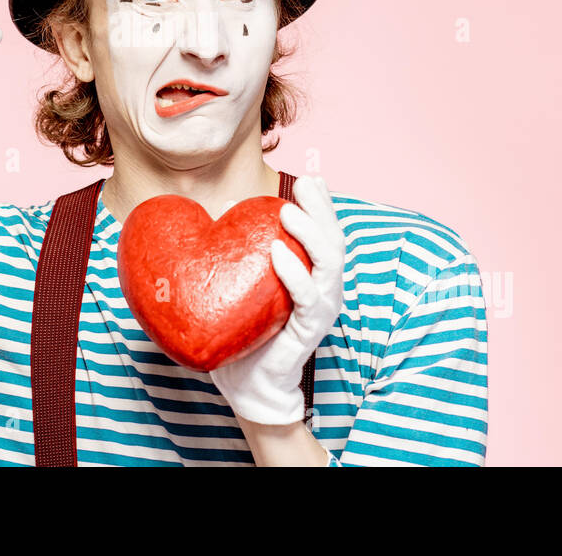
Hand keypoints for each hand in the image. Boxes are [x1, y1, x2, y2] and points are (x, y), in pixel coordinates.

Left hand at [210, 175, 345, 425]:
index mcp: (316, 276)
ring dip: (311, 233)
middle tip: (304, 184)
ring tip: (288, 211)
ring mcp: (321, 310)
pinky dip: (294, 273)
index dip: (324, 205)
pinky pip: (307, 298)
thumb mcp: (247, 281)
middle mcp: (326, 289)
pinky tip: (278, 252)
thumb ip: (243, 246)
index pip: (328, 233)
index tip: (312, 178)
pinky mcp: (308, 330)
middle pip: (335, 241)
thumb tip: (225, 205)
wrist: (249, 385)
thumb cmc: (248, 331)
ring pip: (329, 264)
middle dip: (322, 209)